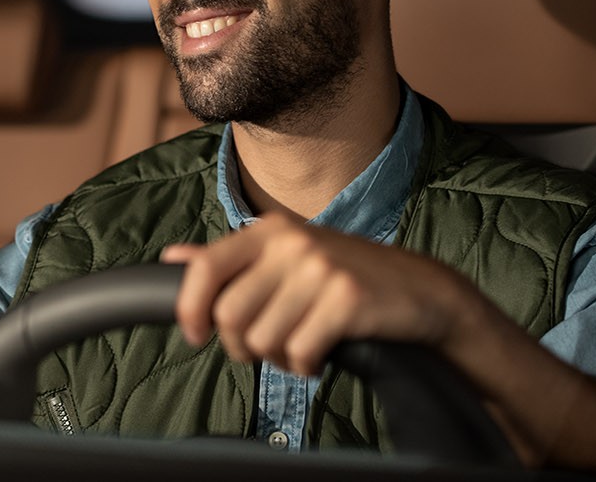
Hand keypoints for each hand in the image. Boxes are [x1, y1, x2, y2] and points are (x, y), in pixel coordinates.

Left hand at [161, 213, 478, 375]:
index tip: (195, 334)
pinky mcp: (346, 298)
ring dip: (279, 357)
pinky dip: (306, 366)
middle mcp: (291, 242)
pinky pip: (300, 353)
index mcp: (269, 229)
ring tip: (302, 345)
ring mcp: (320, 268)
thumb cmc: (343, 277)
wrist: (423, 292)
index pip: (206, 268)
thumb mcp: (284, 257)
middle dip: (241, 346)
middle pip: (230, 315)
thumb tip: (173, 257)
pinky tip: (322, 354)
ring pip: (263, 340)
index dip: (190, 308)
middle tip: (267, 348)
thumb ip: (228, 260)